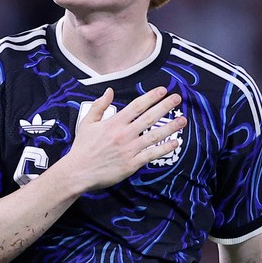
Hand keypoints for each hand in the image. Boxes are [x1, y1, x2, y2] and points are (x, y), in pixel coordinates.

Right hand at [59, 86, 185, 191]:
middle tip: (178, 98)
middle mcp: (124, 134)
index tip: (163, 90)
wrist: (78, 172)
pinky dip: (164, 149)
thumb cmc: (82, 148)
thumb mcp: (86, 123)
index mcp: (114, 123)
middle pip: (149, 117)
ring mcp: (129, 149)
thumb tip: (109, 91)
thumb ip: (99, 106)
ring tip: (183, 120)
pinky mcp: (132, 163)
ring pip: (154, 135)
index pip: (137, 106)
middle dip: (165, 106)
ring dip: (170, 127)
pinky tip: (175, 143)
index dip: (151, 96)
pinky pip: (152, 154)